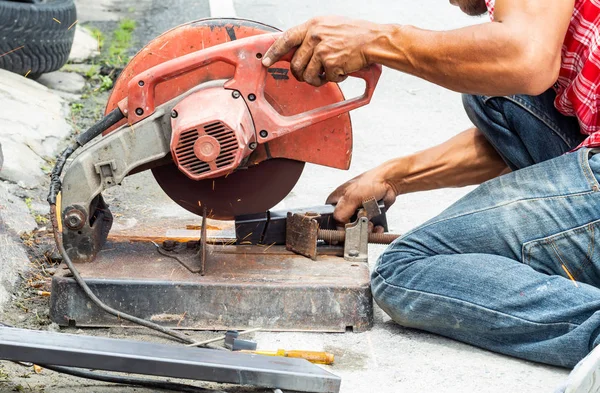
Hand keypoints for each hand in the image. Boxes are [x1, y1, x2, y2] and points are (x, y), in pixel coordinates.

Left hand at [262, 16, 379, 86]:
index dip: (274, 52)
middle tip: (311, 75)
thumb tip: (296, 50)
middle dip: (301, 75)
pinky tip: (343, 69)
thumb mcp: (329, 27)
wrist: (374, 40)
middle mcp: (315, 36)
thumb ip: (311, 36)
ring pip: (307, 75)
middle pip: (295, 64)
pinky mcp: (331, 62)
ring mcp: (322, 49)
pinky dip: (335, 79)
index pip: (286, 39)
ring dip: (318, 79)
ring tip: (330, 72)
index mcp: (313, 25)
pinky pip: (326, 79)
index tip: (266, 61)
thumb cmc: (354, 34)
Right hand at [326, 166, 397, 223]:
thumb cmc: (370, 182)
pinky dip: (374, 230)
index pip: (330, 220)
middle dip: (355, 230)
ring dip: (366, 230)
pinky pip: (368, 228)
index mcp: (335, 201)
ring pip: (357, 229)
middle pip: (344, 227)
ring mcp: (356, 212)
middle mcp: (344, 207)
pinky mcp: (367, 216)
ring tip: (371, 224)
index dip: (338, 228)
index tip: (347, 232)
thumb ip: (340, 213)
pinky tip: (377, 227)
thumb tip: (338, 227)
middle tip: (361, 226)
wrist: (388, 181)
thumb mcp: (351, 198)